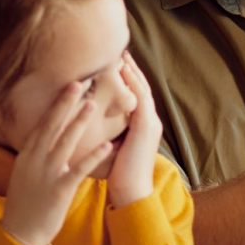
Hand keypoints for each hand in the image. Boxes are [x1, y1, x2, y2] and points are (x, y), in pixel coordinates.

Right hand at [0, 80, 113, 244]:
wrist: (19, 231)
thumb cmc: (24, 204)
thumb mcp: (24, 173)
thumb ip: (34, 156)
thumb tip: (44, 139)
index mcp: (27, 155)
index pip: (42, 123)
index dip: (55, 104)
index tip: (67, 87)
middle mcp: (35, 159)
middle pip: (52, 125)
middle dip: (65, 103)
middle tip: (79, 82)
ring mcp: (47, 173)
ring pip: (65, 142)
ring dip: (79, 122)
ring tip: (93, 104)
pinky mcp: (59, 189)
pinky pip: (79, 169)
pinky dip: (93, 156)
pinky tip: (107, 146)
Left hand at [106, 52, 162, 208]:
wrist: (131, 193)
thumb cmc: (120, 176)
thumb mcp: (114, 149)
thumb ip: (110, 134)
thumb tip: (94, 125)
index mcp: (142, 127)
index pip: (136, 96)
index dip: (128, 79)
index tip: (117, 63)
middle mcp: (149, 122)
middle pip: (142, 88)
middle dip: (132, 69)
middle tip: (122, 50)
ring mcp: (150, 123)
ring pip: (142, 89)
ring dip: (133, 71)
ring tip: (122, 54)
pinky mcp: (145, 128)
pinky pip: (140, 99)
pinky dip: (132, 83)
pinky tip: (123, 71)